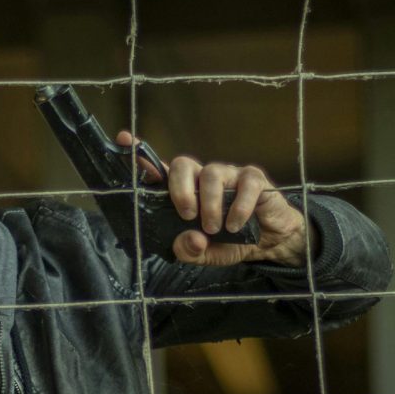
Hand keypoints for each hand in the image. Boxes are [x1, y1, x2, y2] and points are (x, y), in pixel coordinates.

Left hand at [116, 131, 307, 267]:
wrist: (270, 242)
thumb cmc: (232, 241)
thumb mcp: (206, 254)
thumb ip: (190, 251)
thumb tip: (188, 240)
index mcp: (187, 192)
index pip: (160, 171)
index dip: (141, 155)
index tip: (124, 139)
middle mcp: (204, 178)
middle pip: (182, 164)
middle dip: (179, 189)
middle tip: (187, 214)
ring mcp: (229, 175)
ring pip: (211, 174)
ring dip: (210, 204)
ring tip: (214, 228)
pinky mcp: (254, 178)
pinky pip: (244, 184)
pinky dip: (238, 208)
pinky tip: (235, 225)